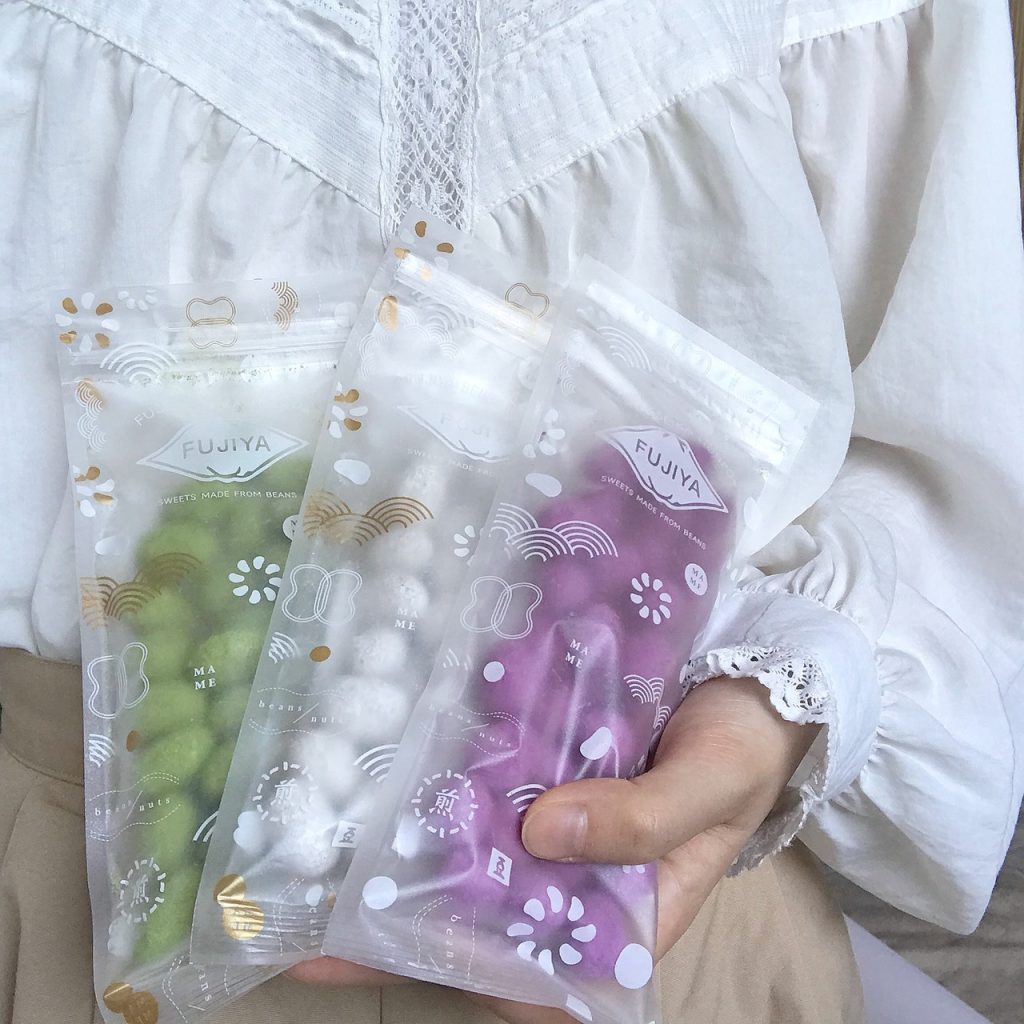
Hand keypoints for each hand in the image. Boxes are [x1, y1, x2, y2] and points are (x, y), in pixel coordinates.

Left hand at [290, 677, 817, 1023]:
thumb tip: (543, 837)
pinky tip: (387, 748)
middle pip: (478, 897)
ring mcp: (555, 806)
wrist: (763, 673)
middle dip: (396, 902)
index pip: (526, 959)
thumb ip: (645, 820)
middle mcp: (573, 864)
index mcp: (619, 908)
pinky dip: (447, 764)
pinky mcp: (546, 754)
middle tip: (307, 888)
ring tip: (320, 824)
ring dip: (409, 833)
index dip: (446, 960)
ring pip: (475, 832)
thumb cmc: (751, 745)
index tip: (367, 941)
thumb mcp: (713, 788)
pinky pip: (491, 766)